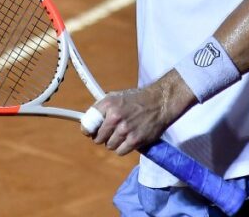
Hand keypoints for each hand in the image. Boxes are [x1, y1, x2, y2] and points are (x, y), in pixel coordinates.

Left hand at [80, 72, 195, 155]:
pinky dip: (123, 148)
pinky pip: (120, 151)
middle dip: (103, 137)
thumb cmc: (137, 100)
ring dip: (114, 143)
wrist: (159, 102)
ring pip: (109, 146)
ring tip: (123, 134)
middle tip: (111, 133)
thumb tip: (88, 122)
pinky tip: (129, 139)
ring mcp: (125, 130)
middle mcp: (114, 117)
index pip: (88, 124)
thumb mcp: (116, 97)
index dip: (89, 130)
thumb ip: (102, 109)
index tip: (91, 132)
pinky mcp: (135, 140)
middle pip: (98, 138)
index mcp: (108, 105)